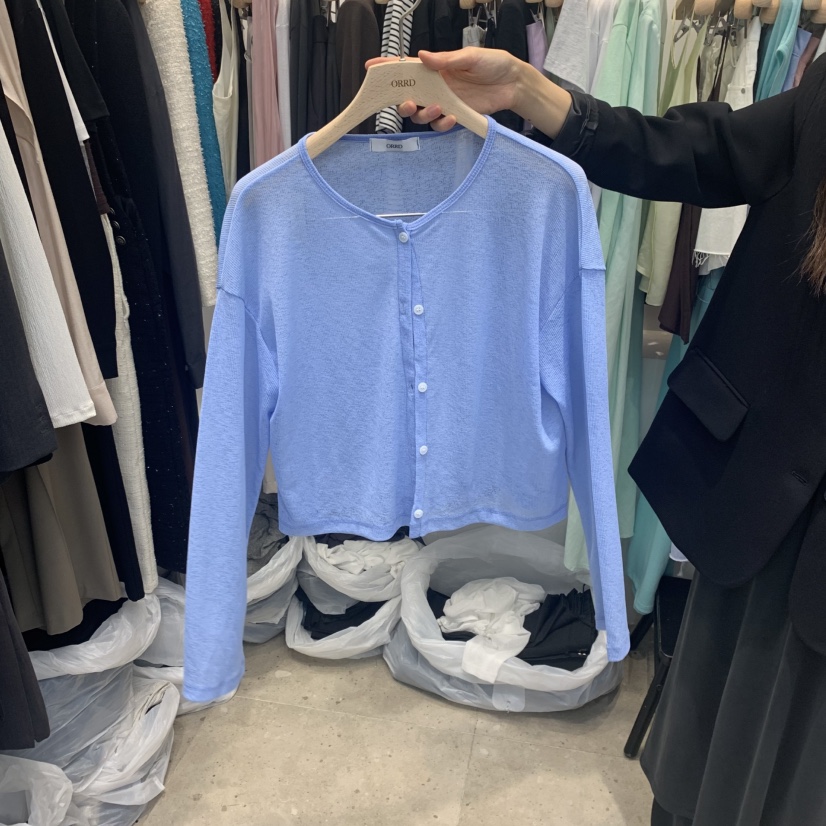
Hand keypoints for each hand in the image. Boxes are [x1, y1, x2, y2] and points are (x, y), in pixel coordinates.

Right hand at [366, 48, 528, 130]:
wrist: (513, 83)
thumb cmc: (493, 63)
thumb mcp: (470, 57)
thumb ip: (446, 60)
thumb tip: (422, 56)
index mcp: (435, 68)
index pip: (407, 68)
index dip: (388, 67)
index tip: (371, 68)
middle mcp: (436, 86)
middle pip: (409, 96)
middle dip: (403, 103)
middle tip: (408, 104)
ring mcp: (444, 102)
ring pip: (422, 114)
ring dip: (424, 114)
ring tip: (438, 108)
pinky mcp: (455, 115)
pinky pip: (440, 124)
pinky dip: (442, 124)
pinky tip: (451, 117)